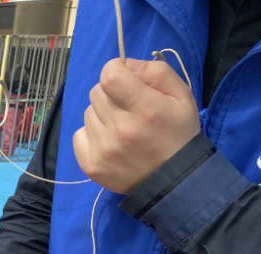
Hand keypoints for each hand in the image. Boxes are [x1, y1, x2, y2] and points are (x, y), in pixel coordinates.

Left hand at [73, 58, 199, 194]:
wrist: (172, 181)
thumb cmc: (178, 134)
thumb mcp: (181, 96)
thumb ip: (156, 72)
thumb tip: (126, 64)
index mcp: (145, 109)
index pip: (109, 76)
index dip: (115, 70)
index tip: (124, 78)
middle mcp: (120, 129)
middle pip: (96, 92)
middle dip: (111, 93)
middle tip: (127, 107)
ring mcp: (102, 149)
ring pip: (88, 113)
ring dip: (102, 115)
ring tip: (122, 127)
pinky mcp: (90, 165)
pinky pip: (79, 134)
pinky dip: (91, 134)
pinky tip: (110, 141)